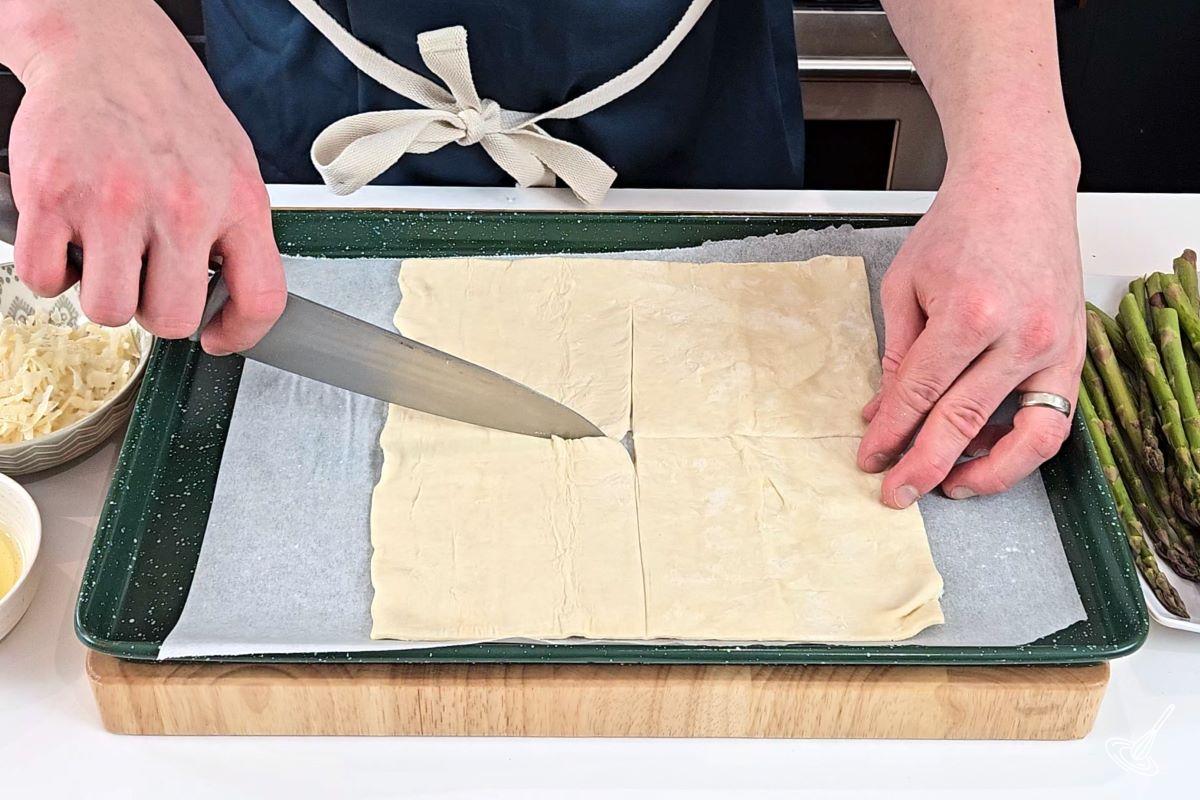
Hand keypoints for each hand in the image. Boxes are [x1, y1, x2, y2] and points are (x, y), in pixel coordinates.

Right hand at [5, 1, 284, 352]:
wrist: (109, 50)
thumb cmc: (173, 112)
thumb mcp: (235, 169)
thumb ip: (238, 234)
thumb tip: (235, 301)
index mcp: (238, 202)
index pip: (261, 297)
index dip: (241, 332)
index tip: (219, 336)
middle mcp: (182, 205)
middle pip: (170, 319)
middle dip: (154, 311)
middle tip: (147, 277)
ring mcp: (115, 202)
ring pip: (108, 309)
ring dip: (104, 292)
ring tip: (109, 252)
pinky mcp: (54, 195)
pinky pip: (47, 277)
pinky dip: (53, 270)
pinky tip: (72, 239)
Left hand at [857, 162, 1084, 506]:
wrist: (1018, 185)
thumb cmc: (960, 227)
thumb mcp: (906, 285)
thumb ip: (897, 355)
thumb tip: (882, 412)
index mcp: (968, 314)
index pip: (920, 395)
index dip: (891, 435)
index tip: (871, 460)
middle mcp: (1018, 335)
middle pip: (963, 424)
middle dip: (923, 467)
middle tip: (896, 493)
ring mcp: (1053, 346)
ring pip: (1026, 438)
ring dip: (987, 474)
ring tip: (950, 487)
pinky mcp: (1074, 351)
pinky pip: (1054, 419)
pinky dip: (1020, 446)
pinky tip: (986, 454)